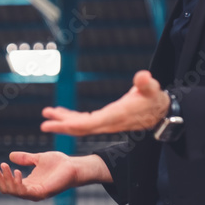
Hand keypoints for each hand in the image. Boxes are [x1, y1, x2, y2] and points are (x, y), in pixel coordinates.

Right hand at [0, 151, 79, 200]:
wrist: (74, 166)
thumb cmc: (59, 163)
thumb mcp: (38, 158)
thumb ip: (25, 158)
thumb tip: (11, 155)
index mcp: (28, 184)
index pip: (7, 185)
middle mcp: (30, 191)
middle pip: (7, 189)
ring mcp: (35, 194)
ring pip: (13, 191)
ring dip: (5, 179)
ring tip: (2, 165)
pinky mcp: (42, 193)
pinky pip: (25, 191)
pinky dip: (18, 182)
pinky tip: (15, 171)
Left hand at [41, 70, 168, 135]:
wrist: (161, 111)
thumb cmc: (155, 99)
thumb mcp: (152, 89)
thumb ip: (146, 84)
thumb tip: (143, 76)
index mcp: (115, 116)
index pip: (89, 124)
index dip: (70, 125)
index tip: (55, 124)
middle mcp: (107, 123)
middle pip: (80, 128)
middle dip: (62, 126)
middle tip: (44, 123)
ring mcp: (105, 123)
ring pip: (80, 125)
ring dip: (63, 120)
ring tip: (47, 114)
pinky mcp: (105, 119)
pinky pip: (84, 120)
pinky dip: (72, 116)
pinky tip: (60, 112)